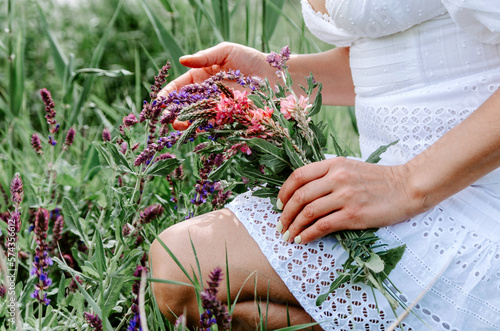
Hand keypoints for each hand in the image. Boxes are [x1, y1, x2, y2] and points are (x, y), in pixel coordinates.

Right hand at [159, 42, 271, 129]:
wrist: (274, 75)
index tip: (159, 100)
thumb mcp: (226, 51)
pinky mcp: (229, 118)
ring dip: (186, 123)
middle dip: (174, 112)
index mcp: (202, 77)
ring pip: (197, 117)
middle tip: (166, 118)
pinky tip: (196, 130)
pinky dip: (204, 129)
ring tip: (178, 126)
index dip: (169, 94)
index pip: (180, 86)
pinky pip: (215, 125)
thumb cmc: (249, 59)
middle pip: (185, 105)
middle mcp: (207, 94)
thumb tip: (182, 60)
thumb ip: (204, 57)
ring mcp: (217, 108)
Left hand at [277, 157, 418, 243]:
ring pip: (308, 212)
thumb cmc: (378, 180)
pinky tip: (302, 239)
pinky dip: (308, 234)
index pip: (298, 176)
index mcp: (333, 164)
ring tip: (289, 235)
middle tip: (281, 225)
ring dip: (294, 226)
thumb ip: (327, 175)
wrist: (407, 187)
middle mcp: (337, 178)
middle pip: (300, 196)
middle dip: (285, 213)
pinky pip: (323, 226)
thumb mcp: (349, 168)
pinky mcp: (354, 214)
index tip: (279, 205)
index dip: (284, 192)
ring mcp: (345, 196)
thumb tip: (302, 193)